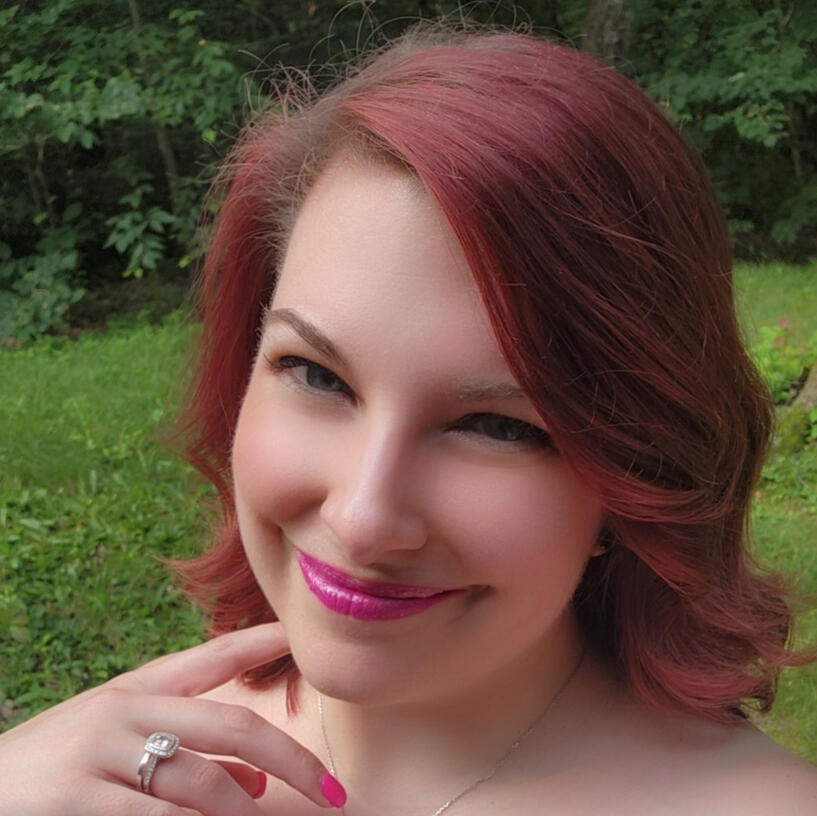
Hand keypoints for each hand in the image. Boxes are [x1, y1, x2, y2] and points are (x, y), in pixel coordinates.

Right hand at [0, 623, 343, 814]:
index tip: (297, 638)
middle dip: (289, 756)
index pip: (211, 656)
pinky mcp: (77, 798)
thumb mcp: (117, 745)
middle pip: (229, 724)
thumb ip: (185, 754)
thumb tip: (256, 784)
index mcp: (137, 689)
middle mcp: (125, 709)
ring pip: (201, 780)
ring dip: (245, 811)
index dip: (257, 643)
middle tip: (329, 790)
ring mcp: (100, 751)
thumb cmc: (56, 769)